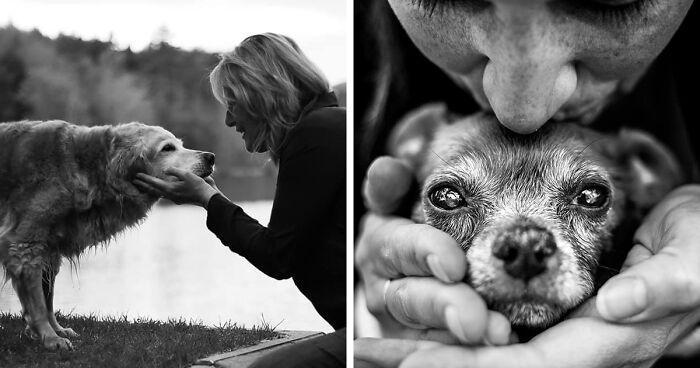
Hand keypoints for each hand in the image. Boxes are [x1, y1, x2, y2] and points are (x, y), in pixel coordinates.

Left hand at [133, 167, 219, 206]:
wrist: (207, 198)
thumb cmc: (198, 185)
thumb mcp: (187, 175)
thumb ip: (175, 171)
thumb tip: (166, 170)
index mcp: (171, 189)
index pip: (155, 183)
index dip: (145, 179)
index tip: (137, 176)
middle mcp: (170, 195)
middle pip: (154, 190)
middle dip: (144, 186)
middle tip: (135, 182)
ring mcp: (174, 199)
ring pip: (159, 194)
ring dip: (151, 190)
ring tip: (144, 187)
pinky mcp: (179, 200)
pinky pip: (165, 196)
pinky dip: (159, 192)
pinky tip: (160, 191)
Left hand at [356, 185, 699, 367]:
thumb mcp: (692, 261)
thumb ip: (661, 286)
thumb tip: (617, 307)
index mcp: (607, 342)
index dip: (465, 367)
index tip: (411, 360)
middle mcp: (578, 348)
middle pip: (491, 366)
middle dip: (430, 361)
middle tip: (370, 351)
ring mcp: (565, 335)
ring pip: (488, 354)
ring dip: (433, 348)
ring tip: (379, 341)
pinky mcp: (559, 318)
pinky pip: (499, 335)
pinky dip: (457, 333)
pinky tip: (426, 322)